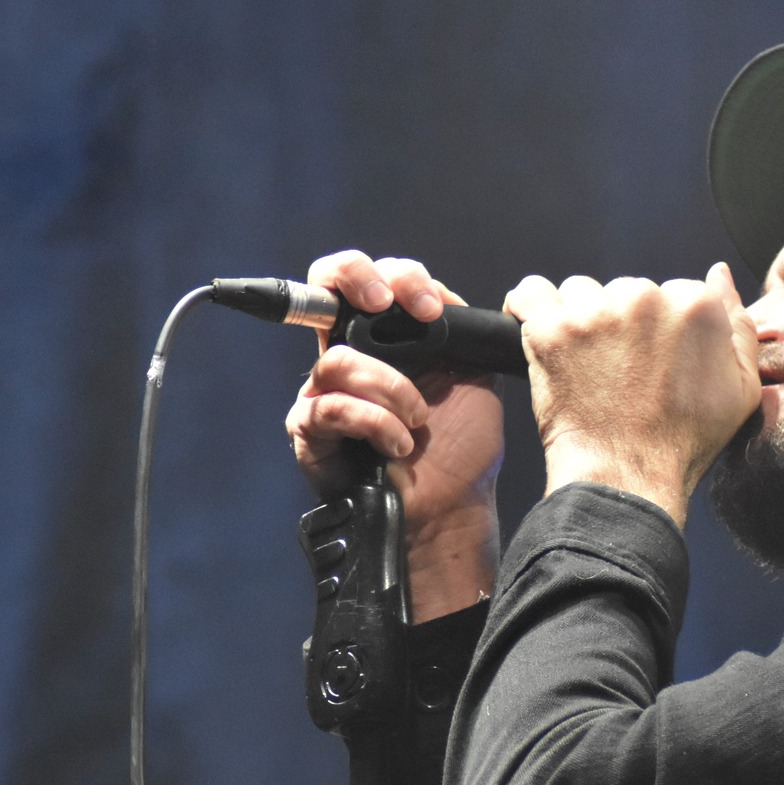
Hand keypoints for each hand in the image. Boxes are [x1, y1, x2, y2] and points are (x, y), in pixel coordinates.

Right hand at [285, 251, 504, 620]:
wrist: (452, 508)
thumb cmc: (462, 448)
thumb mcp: (473, 375)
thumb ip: (457, 331)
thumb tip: (441, 294)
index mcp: (389, 341)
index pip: (371, 280)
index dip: (397, 276)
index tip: (431, 307)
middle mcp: (351, 358)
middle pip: (324, 289)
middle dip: (354, 279)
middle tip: (386, 304)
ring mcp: (325, 393)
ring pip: (337, 359)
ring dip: (389, 387)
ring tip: (417, 420)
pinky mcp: (310, 431)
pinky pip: (331, 407)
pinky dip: (374, 422)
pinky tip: (399, 443)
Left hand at [505, 263, 758, 526]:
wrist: (628, 479)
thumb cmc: (684, 442)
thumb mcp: (741, 388)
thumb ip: (739, 322)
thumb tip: (718, 272)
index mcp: (695, 306)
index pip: (672, 291)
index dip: (661, 328)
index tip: (653, 360)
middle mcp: (645, 298)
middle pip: (626, 290)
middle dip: (621, 323)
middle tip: (620, 373)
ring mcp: (595, 313)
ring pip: (582, 293)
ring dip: (581, 320)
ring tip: (586, 366)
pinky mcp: (551, 329)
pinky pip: (530, 295)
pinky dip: (529, 308)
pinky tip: (541, 332)